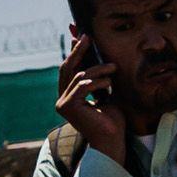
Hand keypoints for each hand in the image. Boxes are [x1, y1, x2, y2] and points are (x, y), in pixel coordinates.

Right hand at [57, 31, 129, 167]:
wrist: (112, 141)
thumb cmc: (112, 121)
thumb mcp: (105, 93)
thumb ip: (98, 78)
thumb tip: (98, 57)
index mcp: (69, 96)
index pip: (70, 69)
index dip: (73, 51)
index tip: (80, 34)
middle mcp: (62, 99)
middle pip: (68, 68)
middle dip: (78, 51)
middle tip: (88, 37)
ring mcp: (62, 103)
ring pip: (79, 76)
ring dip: (98, 70)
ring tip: (113, 68)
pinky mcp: (67, 106)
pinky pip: (82, 86)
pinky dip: (97, 82)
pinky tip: (109, 84)